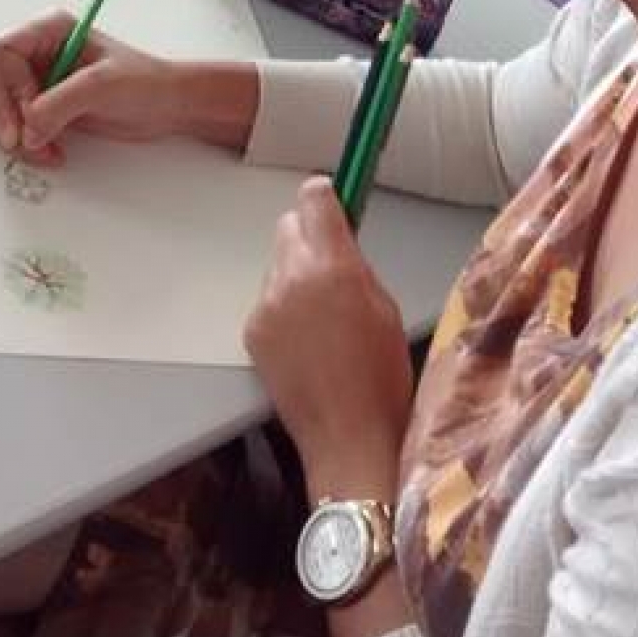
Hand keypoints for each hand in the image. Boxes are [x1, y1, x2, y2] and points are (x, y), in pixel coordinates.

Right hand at [0, 12, 186, 165]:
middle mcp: (35, 53)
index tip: (27, 110)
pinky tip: (52, 150)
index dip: (4, 86)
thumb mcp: (102, 86)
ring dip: (12, 134)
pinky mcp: (41, 108)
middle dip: (0, 112)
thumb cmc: (147, 82)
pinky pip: (10, 127)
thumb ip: (58, 104)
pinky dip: (24, 145)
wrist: (168, 106)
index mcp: (47, 31)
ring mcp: (35, 82)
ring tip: (46, 147)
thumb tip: (27, 128)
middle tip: (25, 137)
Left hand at [245, 177, 413, 499]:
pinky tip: (307, 339)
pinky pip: (269, 300)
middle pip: (289, 226)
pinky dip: (285, 306)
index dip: (327, 198)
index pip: (315, 200)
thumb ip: (355, 267)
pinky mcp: (251, 333)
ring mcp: (264, 307)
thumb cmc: (382, 375)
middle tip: (333, 263)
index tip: (335, 205)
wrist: (349, 438)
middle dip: (310, 235)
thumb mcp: (386, 308)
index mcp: (331, 267)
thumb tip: (340, 243)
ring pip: (277, 264)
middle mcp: (290, 279)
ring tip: (323, 313)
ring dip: (297, 273)